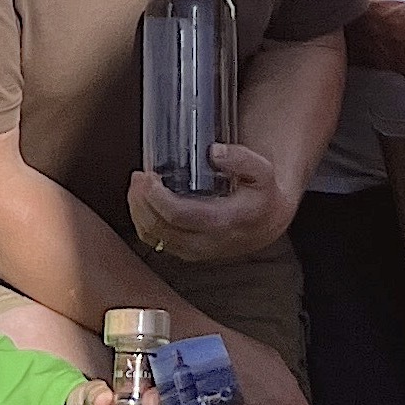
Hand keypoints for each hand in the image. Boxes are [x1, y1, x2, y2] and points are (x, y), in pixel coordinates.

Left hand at [128, 143, 294, 264]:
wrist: (267, 224)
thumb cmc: (261, 195)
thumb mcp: (262, 171)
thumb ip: (241, 159)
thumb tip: (215, 152)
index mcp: (224, 222)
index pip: (180, 216)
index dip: (158, 198)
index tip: (149, 177)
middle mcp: (207, 242)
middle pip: (161, 229)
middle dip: (143, 203)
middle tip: (139, 177)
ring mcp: (195, 251)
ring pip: (155, 238)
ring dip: (138, 212)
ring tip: (137, 186)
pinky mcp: (187, 252)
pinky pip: (156, 242)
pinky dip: (143, 222)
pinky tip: (141, 203)